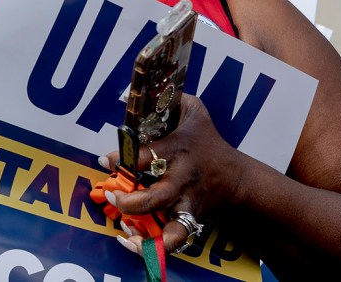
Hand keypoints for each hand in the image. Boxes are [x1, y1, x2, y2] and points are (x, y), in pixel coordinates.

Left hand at [99, 95, 239, 255]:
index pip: (146, 155)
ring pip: (169, 226)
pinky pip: (174, 240)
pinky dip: (153, 247)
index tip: (105, 159)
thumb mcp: (193, 110)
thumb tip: (129, 92)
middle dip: (128, 199)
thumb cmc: (207, 140)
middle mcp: (182, 180)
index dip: (122, 158)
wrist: (235, 178)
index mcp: (179, 150)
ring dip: (141, 229)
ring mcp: (187, 204)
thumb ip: (167, 97)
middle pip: (155, 196)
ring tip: (122, 224)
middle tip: (111, 192)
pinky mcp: (190, 221)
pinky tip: (131, 243)